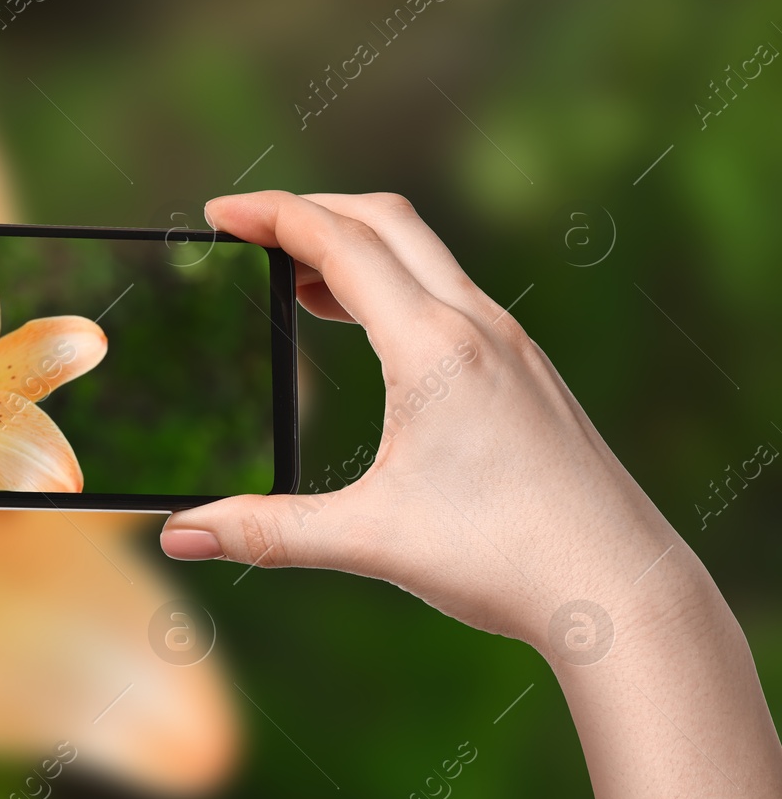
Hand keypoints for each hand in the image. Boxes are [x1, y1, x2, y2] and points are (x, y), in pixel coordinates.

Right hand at [159, 190, 696, 651]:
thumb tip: (177, 535)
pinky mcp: (527, 372)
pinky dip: (396, 286)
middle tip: (248, 231)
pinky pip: (451, 295)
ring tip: (294, 281)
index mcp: (433, 348)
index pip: (339, 243)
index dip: (271, 215)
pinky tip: (373, 333)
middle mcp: (478, 326)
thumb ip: (264, 532)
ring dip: (355, 248)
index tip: (218, 213)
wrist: (622, 588)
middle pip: (385, 221)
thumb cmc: (505, 558)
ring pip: (425, 256)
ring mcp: (511, 345)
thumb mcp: (367, 540)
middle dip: (309, 210)